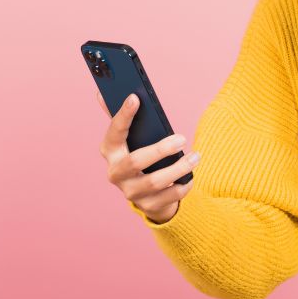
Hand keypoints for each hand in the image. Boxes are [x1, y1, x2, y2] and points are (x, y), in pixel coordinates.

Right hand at [97, 91, 200, 223]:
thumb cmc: (139, 154)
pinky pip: (169, 196)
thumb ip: (120, 117)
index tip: (135, 98)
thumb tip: (101, 93)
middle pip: (135, 162)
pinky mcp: (148, 206)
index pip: (114, 132)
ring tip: (196, 157)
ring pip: (155, 182)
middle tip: (182, 139)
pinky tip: (191, 176)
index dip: (123, 115)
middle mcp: (116, 173)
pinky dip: (183, 185)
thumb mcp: (130, 137)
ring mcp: (131, 192)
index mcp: (109, 151)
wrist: (147, 194)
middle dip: (160, 150)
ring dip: (179, 168)